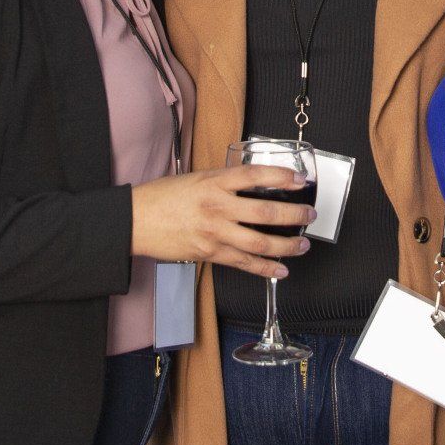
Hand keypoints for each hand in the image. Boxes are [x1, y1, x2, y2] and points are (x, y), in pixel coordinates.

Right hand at [130, 166, 314, 278]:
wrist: (135, 220)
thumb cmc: (162, 197)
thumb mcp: (195, 178)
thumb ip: (223, 180)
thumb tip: (252, 182)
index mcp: (214, 182)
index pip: (255, 175)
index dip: (281, 177)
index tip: (300, 180)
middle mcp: (217, 206)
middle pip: (265, 212)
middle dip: (294, 215)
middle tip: (309, 215)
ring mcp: (215, 233)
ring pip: (260, 242)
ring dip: (287, 245)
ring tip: (302, 244)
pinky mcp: (210, 253)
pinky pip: (244, 264)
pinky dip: (266, 269)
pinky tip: (280, 269)